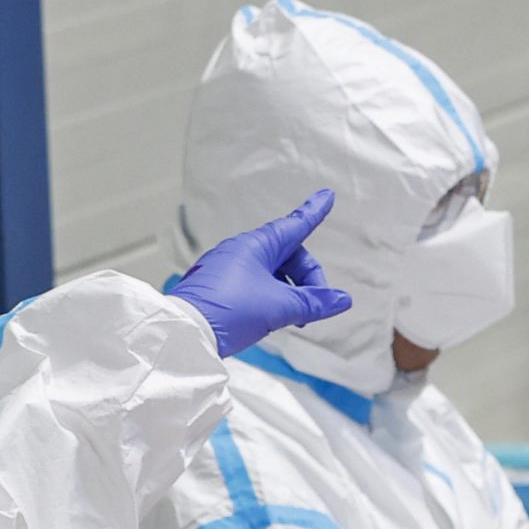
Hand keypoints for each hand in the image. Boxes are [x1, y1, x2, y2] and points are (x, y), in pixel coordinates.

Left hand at [165, 190, 351, 359]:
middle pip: (289, 257)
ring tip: (294, 319)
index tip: (327, 196)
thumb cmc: (230, 310)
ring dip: (290, 292)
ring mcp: (228, 268)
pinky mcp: (218, 287)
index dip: (314, 212)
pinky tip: (271, 319)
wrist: (184, 332)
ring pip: (272, 274)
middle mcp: (242, 251)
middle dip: (308, 280)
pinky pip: (255, 285)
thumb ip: (314, 303)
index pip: (295, 225)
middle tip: (316, 308)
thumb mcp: (279, 307)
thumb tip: (343, 300)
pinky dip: (271, 298)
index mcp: (256, 245)